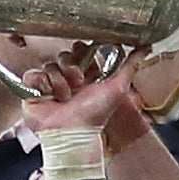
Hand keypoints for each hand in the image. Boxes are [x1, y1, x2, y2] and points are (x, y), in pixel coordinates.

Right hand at [20, 46, 146, 133]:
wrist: (74, 134)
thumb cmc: (96, 115)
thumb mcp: (119, 86)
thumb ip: (132, 64)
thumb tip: (147, 46)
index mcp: (85, 74)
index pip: (79, 50)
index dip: (81, 52)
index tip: (87, 64)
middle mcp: (67, 78)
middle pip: (63, 55)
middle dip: (72, 67)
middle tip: (78, 83)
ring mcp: (50, 85)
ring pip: (49, 65)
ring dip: (59, 80)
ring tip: (66, 97)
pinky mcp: (33, 92)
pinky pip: (31, 75)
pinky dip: (40, 83)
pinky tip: (49, 95)